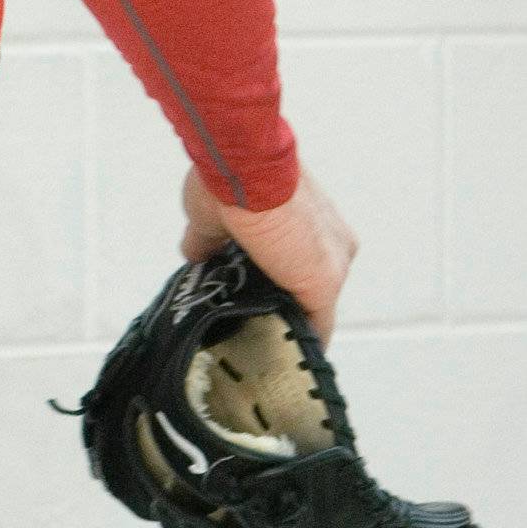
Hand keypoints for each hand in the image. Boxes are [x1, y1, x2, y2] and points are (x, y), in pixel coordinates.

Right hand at [179, 163, 358, 347]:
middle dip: (283, 304)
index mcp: (310, 221)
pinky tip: (279, 360)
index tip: (258, 298)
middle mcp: (332, 242)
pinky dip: (298, 343)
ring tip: (261, 346)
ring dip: (289, 323)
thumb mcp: (211, 213)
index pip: (298, 263)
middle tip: (254, 323)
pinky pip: (316, 326)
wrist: (244, 167)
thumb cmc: (232, 175)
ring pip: (313, 307)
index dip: (278, 282)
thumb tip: (194, 253)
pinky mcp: (324, 283)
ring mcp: (333, 262)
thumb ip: (207, 239)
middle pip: (309, 286)